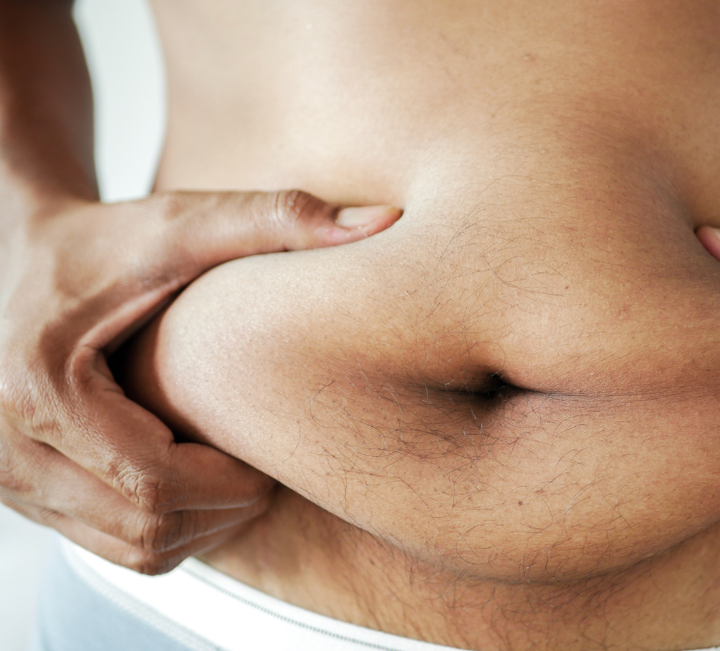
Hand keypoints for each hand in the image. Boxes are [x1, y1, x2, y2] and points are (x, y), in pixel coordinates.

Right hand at [0, 190, 399, 573]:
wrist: (25, 256)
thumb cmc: (107, 239)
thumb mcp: (187, 223)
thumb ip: (281, 218)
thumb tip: (388, 221)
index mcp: (40, 388)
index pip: (154, 482)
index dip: (234, 477)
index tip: (275, 446)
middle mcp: (7, 448)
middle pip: (147, 526)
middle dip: (228, 505)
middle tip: (270, 463)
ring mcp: (11, 479)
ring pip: (135, 549)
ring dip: (206, 522)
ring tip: (241, 469)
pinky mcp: (26, 493)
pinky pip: (117, 547)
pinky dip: (174, 527)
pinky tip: (205, 479)